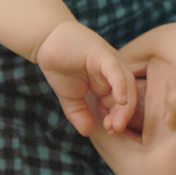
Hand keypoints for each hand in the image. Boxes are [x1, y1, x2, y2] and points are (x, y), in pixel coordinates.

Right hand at [36, 21, 135, 135]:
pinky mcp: (102, 54)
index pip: (119, 103)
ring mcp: (110, 62)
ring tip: (117, 122)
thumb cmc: (60, 67)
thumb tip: (87, 132)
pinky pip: (116, 70)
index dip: (117, 118)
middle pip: (128, 95)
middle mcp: (114, 73)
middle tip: (114, 129)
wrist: (47, 42)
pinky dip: (120, 85)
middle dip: (123, 115)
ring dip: (124, 105)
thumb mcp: (70, 97)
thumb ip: (79, 114)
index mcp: (108, 84)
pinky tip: (121, 100)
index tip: (110, 131)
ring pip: (126, 84)